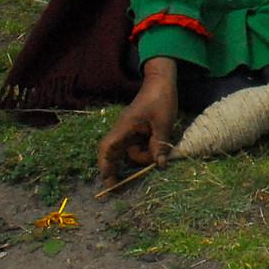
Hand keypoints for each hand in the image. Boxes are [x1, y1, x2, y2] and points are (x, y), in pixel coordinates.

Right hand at [97, 61, 177, 188]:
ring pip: (131, 152)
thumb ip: (160, 144)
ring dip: (142, 158)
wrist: (162, 81)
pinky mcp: (138, 131)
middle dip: (116, 170)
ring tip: (159, 155)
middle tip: (118, 188)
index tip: (107, 180)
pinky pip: (138, 146)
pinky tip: (157, 151)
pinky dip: (146, 151)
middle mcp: (124, 131)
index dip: (105, 165)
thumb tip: (159, 165)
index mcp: (124, 127)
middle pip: (115, 154)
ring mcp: (130, 131)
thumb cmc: (160, 98)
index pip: (107, 148)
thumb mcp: (163, 122)